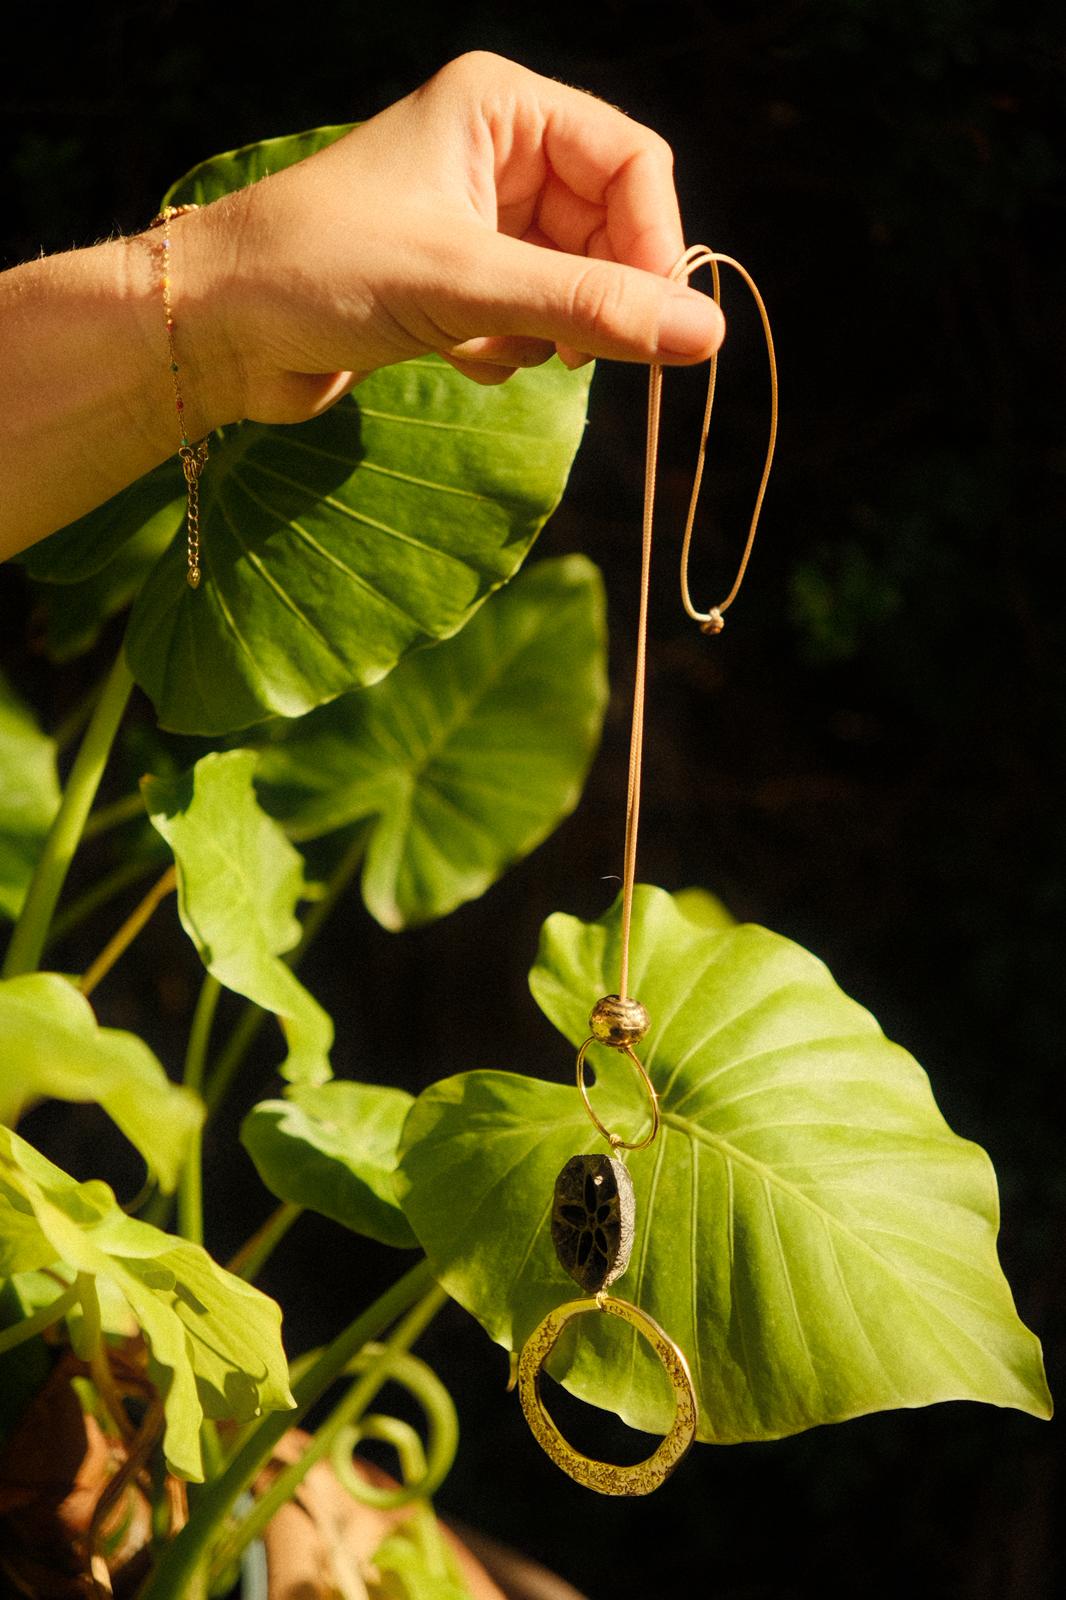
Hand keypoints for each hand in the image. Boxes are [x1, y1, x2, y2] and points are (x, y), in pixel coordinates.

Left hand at [188, 52, 724, 426]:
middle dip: (596, 296)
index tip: (655, 324)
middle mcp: (497, 152)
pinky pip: (532, 318)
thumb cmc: (321, 270)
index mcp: (501, 107)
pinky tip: (456, 356)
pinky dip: (509, 349)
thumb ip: (589, 307)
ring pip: (573, 282)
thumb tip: (707, 335)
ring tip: (487, 344)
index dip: (654, 243)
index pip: (633, 162)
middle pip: (610, 227)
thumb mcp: (468, 285)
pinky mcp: (458, 282)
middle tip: (574, 353)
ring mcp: (478, 220)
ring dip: (546, 331)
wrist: (217, 330)